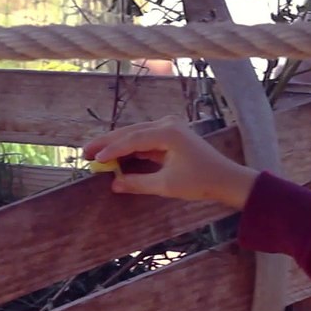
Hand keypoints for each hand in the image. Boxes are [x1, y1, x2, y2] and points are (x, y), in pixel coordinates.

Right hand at [81, 117, 259, 208]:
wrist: (226, 179)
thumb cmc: (200, 181)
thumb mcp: (166, 185)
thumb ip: (138, 183)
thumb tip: (114, 184)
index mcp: (168, 132)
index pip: (132, 139)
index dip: (111, 149)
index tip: (94, 159)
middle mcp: (167, 125)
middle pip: (130, 132)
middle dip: (107, 143)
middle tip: (85, 153)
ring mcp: (169, 128)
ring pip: (135, 135)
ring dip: (116, 145)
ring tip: (94, 154)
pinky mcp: (170, 136)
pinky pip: (144, 140)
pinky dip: (129, 148)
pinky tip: (115, 156)